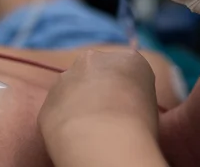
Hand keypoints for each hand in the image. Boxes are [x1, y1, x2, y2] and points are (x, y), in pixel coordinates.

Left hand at [39, 50, 158, 144]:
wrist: (104, 140)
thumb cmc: (138, 126)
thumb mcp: (151, 104)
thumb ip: (136, 93)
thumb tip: (126, 102)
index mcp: (129, 59)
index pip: (128, 69)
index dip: (127, 90)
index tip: (128, 107)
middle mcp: (95, 59)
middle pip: (96, 71)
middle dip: (98, 87)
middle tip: (106, 115)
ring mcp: (67, 77)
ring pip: (72, 88)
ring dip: (78, 102)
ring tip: (89, 129)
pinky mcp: (48, 100)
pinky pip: (58, 110)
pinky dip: (64, 121)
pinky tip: (74, 137)